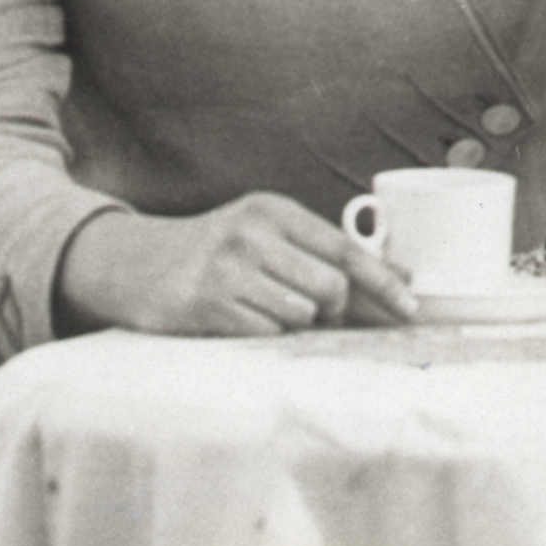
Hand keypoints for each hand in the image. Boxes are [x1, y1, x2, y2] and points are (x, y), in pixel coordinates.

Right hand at [52, 192, 416, 337]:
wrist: (134, 263)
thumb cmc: (215, 251)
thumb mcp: (263, 233)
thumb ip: (318, 252)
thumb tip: (393, 279)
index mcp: (274, 210)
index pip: (345, 249)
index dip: (383, 281)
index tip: (410, 306)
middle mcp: (253, 233)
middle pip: (330, 288)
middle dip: (334, 310)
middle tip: (314, 310)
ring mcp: (227, 268)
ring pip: (300, 315)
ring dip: (295, 323)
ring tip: (265, 307)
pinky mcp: (206, 304)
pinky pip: (264, 334)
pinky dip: (263, 333)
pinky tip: (239, 317)